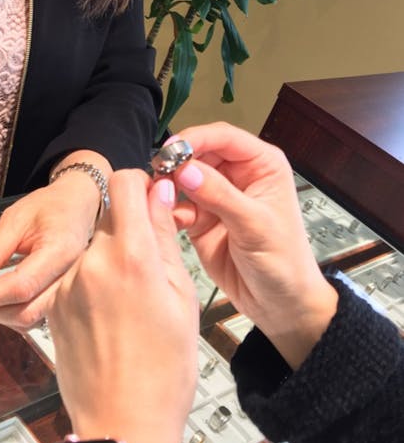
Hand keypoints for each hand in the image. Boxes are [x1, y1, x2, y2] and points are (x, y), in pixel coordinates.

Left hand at [0, 167, 101, 329]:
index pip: (21, 286)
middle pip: (26, 312)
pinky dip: (9, 313)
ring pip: (29, 319)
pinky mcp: (60, 299)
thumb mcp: (18, 217)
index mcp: (60, 251)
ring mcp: (68, 292)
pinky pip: (34, 317)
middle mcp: (70, 279)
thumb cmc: (52, 207)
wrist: (78, 207)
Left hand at [49, 169, 197, 442]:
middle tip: (149, 259)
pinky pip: (75, 275)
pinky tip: (111, 316)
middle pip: (108, 215)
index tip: (153, 201)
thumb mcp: (182, 297)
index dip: (141, 184)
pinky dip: (92, 283)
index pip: (124, 182)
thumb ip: (165, 238)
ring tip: (131, 299)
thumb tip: (161, 192)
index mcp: (131, 256)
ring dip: (110, 256)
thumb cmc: (165, 369)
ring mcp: (68, 284)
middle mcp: (92, 262)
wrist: (125, 423)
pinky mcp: (53, 305)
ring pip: (92, 246)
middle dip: (129, 225)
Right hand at [161, 122, 337, 367]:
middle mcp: (237, 174)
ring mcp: (217, 196)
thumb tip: (185, 169)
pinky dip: (168, 208)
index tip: (171, 150)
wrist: (281, 306)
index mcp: (261, 164)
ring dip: (169, 184)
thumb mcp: (255, 226)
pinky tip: (166, 217)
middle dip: (177, 161)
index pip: (223, 137)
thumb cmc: (284, 262)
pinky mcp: (200, 218)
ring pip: (184, 176)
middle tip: (158, 172)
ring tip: (158, 195)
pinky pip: (177, 204)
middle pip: (199, 152)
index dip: (196, 139)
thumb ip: (220, 195)